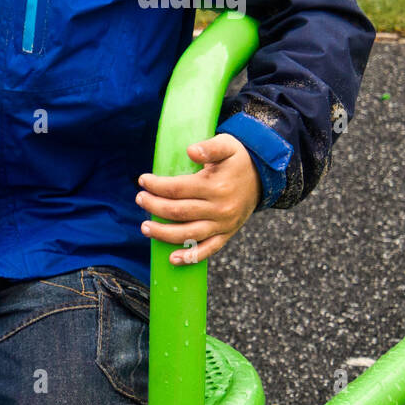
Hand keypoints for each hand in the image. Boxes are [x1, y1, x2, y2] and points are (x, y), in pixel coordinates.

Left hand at [135, 134, 261, 265]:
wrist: (264, 176)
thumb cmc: (238, 159)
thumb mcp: (227, 145)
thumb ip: (209, 147)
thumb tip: (190, 151)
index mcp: (216, 186)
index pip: (178, 188)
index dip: (157, 186)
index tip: (143, 180)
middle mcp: (219, 208)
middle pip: (178, 212)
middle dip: (154, 207)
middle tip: (140, 199)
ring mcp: (223, 225)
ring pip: (188, 234)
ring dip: (163, 234)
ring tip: (144, 227)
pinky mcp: (227, 234)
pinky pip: (207, 250)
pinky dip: (190, 257)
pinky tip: (172, 259)